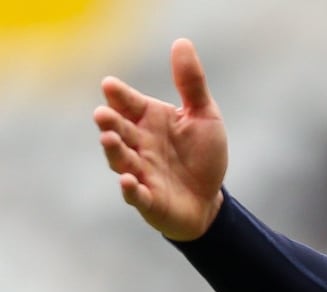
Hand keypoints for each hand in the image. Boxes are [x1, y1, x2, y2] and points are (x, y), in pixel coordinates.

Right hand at [94, 38, 227, 240]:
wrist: (209, 199)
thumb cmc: (202, 155)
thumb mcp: (204, 116)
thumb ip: (191, 84)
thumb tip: (181, 42)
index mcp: (150, 120)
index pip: (129, 103)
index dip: (120, 96)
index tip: (110, 85)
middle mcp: (140, 144)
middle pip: (120, 130)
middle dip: (110, 123)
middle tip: (103, 114)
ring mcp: (141, 172)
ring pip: (122, 161)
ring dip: (115, 151)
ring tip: (109, 140)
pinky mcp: (149, 200)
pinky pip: (137, 195)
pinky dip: (131, 190)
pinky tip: (129, 181)